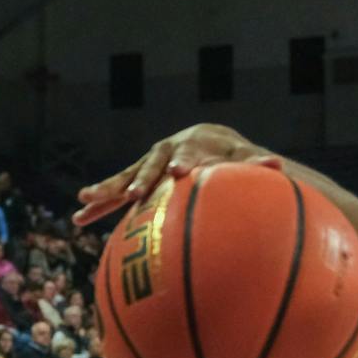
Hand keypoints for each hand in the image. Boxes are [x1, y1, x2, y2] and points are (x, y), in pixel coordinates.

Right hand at [73, 124, 280, 225]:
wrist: (205, 139)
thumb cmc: (227, 153)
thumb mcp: (242, 158)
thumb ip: (256, 163)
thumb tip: (278, 164)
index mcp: (188, 146)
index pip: (185, 154)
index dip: (182, 162)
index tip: (179, 173)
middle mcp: (163, 153)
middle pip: (149, 166)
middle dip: (140, 180)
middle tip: (133, 195)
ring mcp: (147, 166)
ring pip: (124, 178)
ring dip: (105, 190)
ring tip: (83, 200)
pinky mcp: (138, 180)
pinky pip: (116, 193)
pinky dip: (100, 204)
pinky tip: (79, 218)